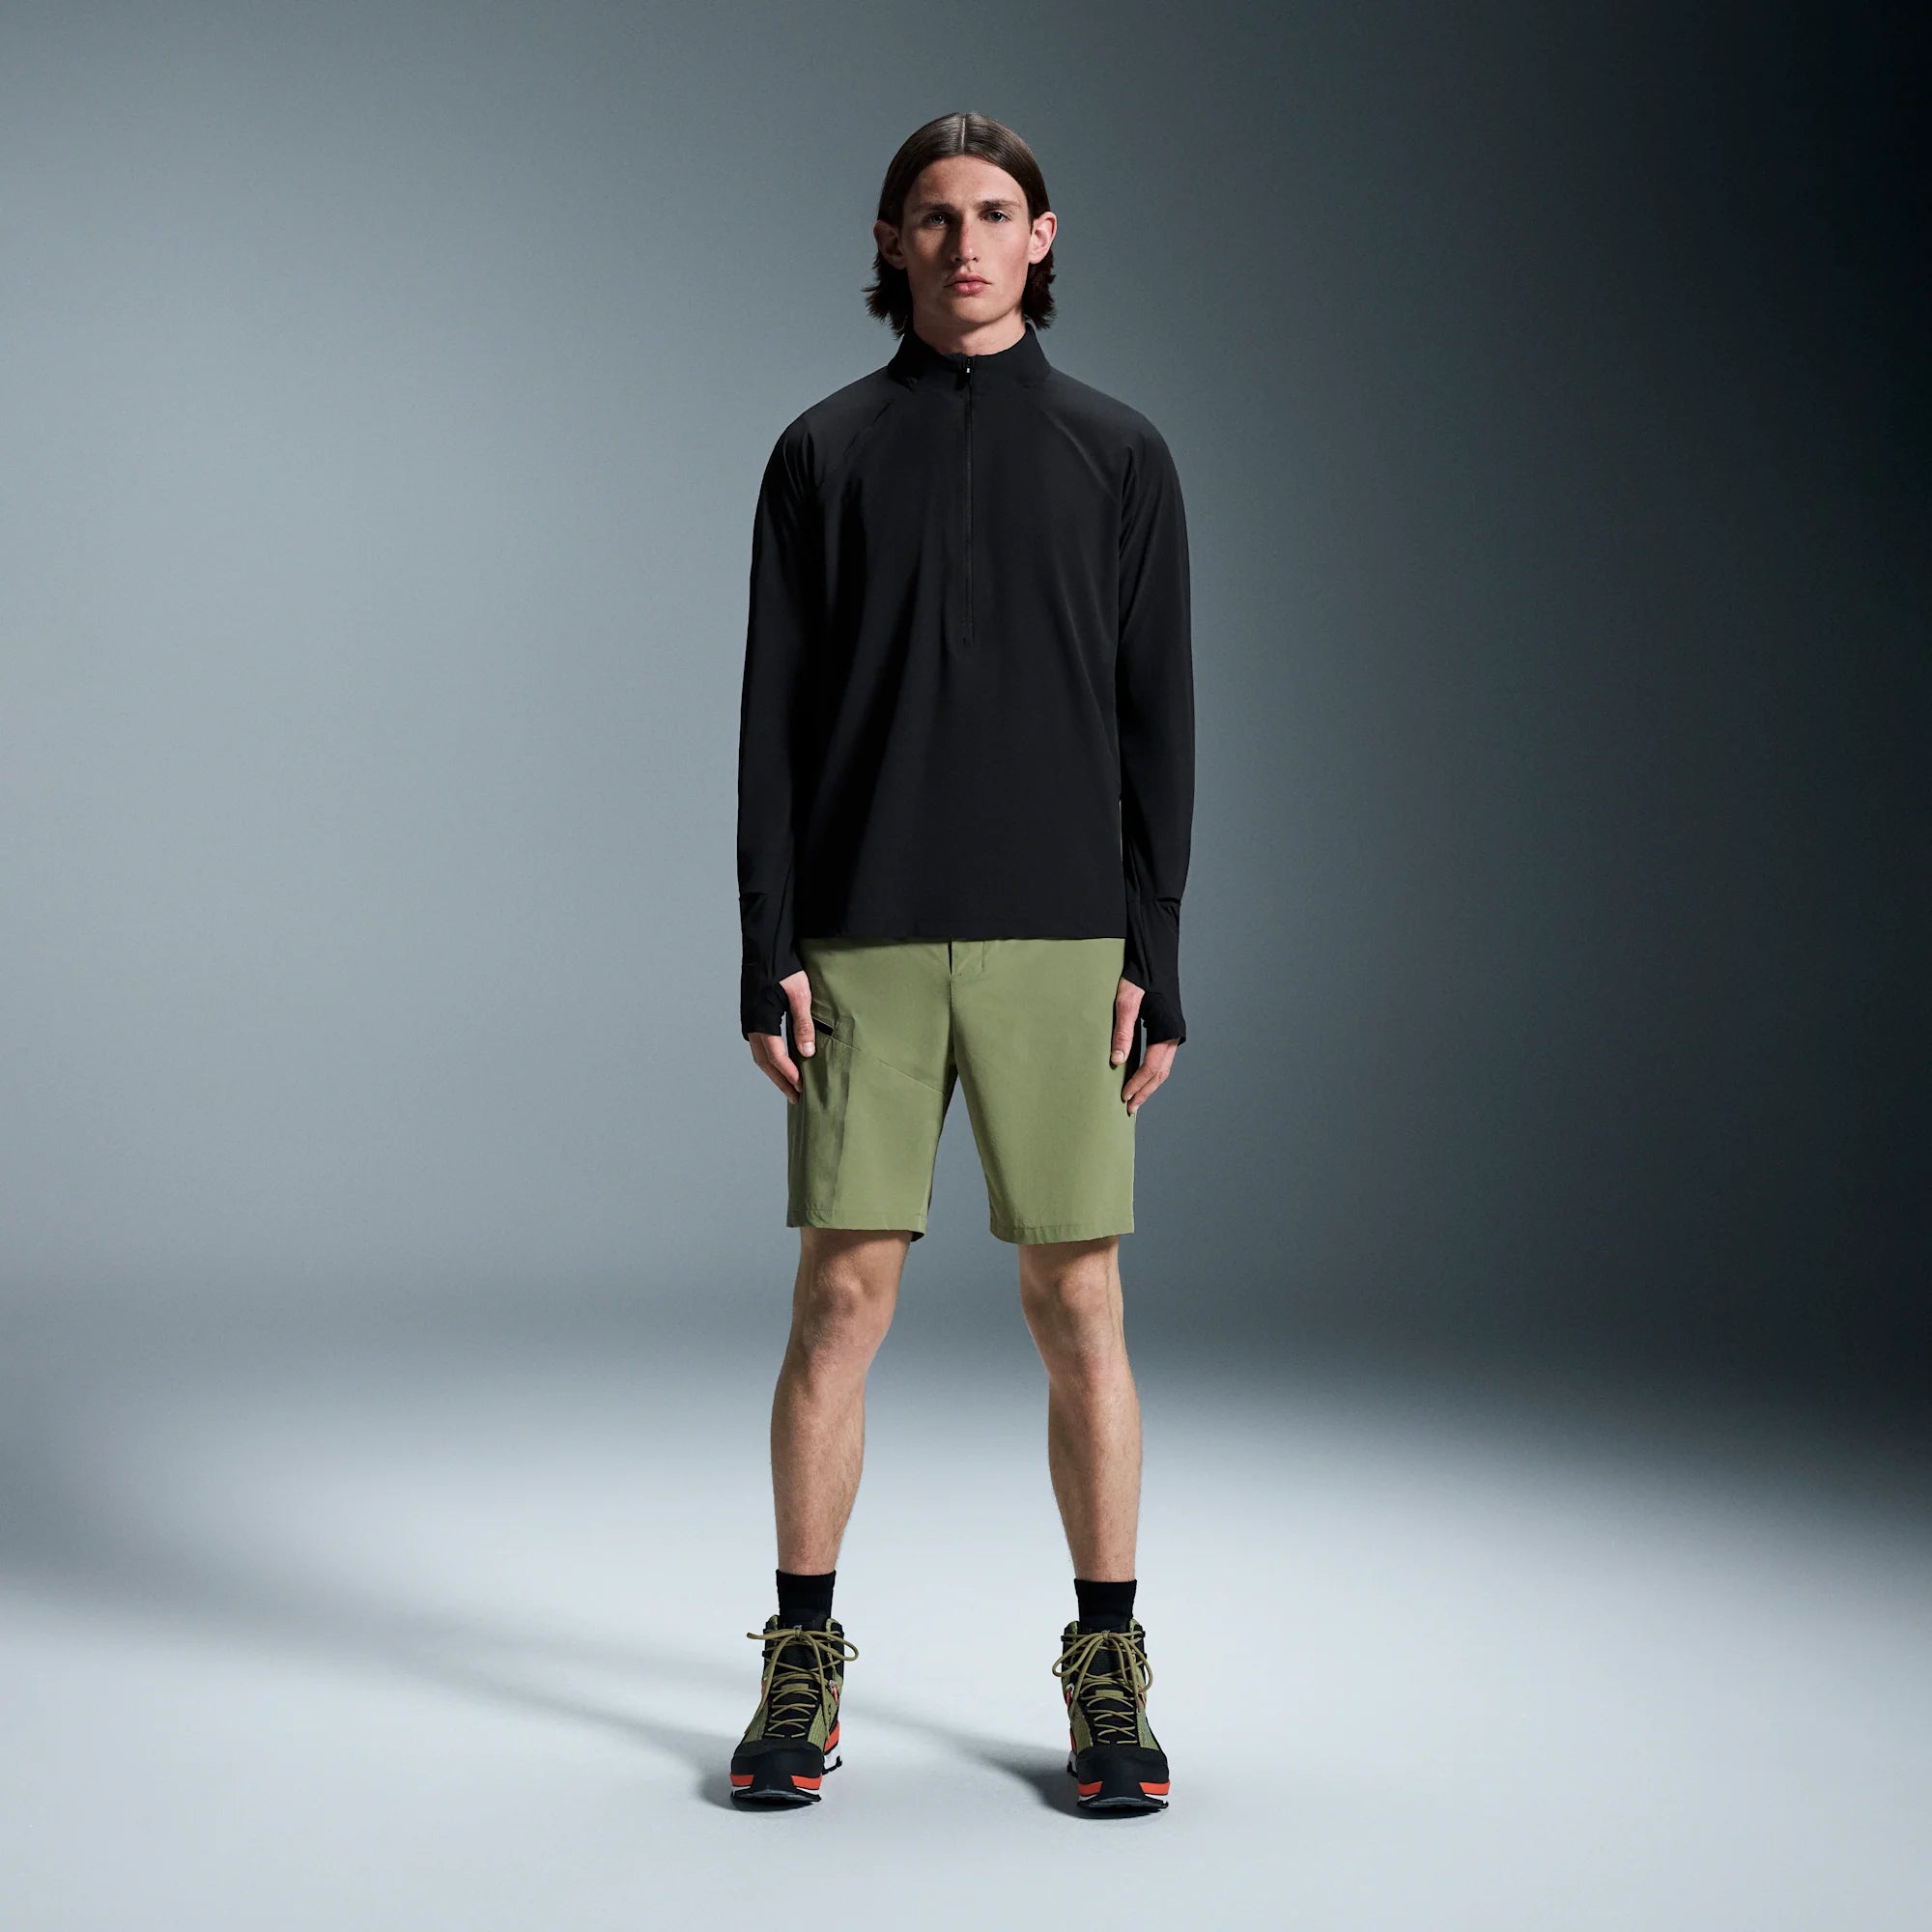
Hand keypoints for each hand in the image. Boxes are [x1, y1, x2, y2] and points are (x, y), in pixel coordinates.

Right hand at [747, 970, 815, 1102]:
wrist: (763, 944)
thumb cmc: (783, 965)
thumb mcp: (800, 994)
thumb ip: (803, 1024)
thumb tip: (808, 1052)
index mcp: (761, 1020)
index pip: (775, 1057)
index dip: (789, 1075)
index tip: (802, 1090)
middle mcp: (751, 1023)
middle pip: (764, 1062)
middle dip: (780, 1081)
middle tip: (795, 1097)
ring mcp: (749, 1019)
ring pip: (760, 1054)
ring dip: (774, 1071)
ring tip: (790, 1084)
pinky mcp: (751, 1014)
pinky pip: (759, 1043)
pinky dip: (770, 1057)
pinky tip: (782, 1059)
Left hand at [1112, 977, 1179, 1115]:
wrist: (1155, 955)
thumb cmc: (1139, 975)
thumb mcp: (1126, 1002)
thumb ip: (1122, 1032)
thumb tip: (1117, 1061)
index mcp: (1168, 1029)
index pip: (1153, 1067)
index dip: (1138, 1084)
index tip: (1124, 1097)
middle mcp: (1175, 1033)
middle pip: (1161, 1072)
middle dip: (1145, 1091)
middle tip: (1130, 1108)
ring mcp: (1174, 1031)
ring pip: (1164, 1066)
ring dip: (1149, 1083)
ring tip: (1135, 1098)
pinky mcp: (1168, 1028)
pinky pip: (1162, 1056)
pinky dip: (1152, 1070)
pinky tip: (1140, 1076)